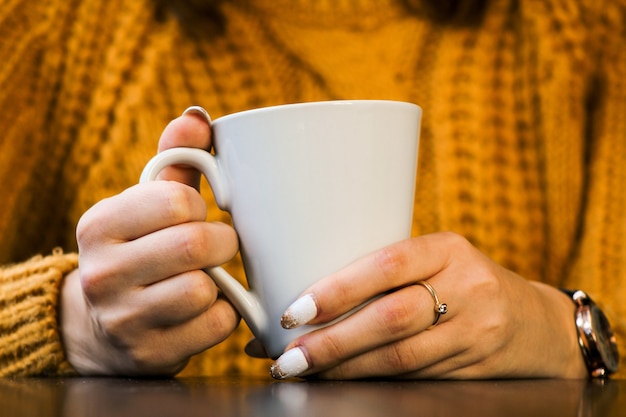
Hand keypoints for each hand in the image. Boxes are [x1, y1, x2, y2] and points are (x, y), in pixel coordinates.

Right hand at [61, 107, 239, 375]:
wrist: (105, 325)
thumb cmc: (140, 251)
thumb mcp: (145, 205)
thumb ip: (174, 160)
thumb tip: (197, 118)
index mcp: (99, 225)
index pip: (177, 201)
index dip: (201, 207)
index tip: (196, 215)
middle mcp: (102, 273)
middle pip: (196, 244)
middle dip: (222, 242)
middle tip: (218, 246)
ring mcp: (124, 319)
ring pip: (205, 289)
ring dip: (222, 281)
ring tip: (209, 277)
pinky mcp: (151, 354)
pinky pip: (217, 325)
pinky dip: (224, 314)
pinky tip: (206, 308)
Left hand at [270, 232, 587, 378]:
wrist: (538, 323)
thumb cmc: (466, 281)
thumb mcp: (438, 259)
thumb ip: (386, 270)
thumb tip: (305, 293)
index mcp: (448, 250)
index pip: (388, 266)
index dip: (339, 290)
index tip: (296, 310)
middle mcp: (466, 288)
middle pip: (391, 319)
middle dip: (333, 341)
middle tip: (289, 354)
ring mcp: (474, 332)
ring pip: (400, 357)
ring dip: (345, 367)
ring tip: (304, 369)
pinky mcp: (473, 368)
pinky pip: (414, 377)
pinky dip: (371, 380)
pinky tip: (343, 379)